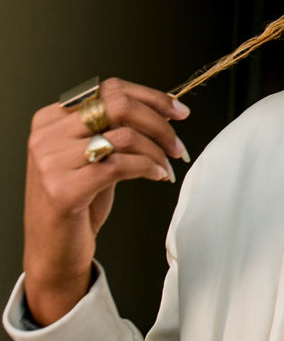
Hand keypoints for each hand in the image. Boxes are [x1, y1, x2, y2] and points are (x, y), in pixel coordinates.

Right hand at [24, 79, 190, 324]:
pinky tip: (157, 175)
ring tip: (166, 166)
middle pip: (118, 106)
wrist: (53, 251)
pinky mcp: (62, 189)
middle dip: (159, 122)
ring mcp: (51, 162)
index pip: (109, 89)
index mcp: (51, 119)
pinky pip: (120, 165)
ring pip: (124, 136)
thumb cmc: (77, 203)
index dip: (151, 97)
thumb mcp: (93, 157)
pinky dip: (147, 168)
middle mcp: (46, 135)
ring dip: (157, 151)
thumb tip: (162, 109)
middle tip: (177, 143)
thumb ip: (115, 130)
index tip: (178, 111)